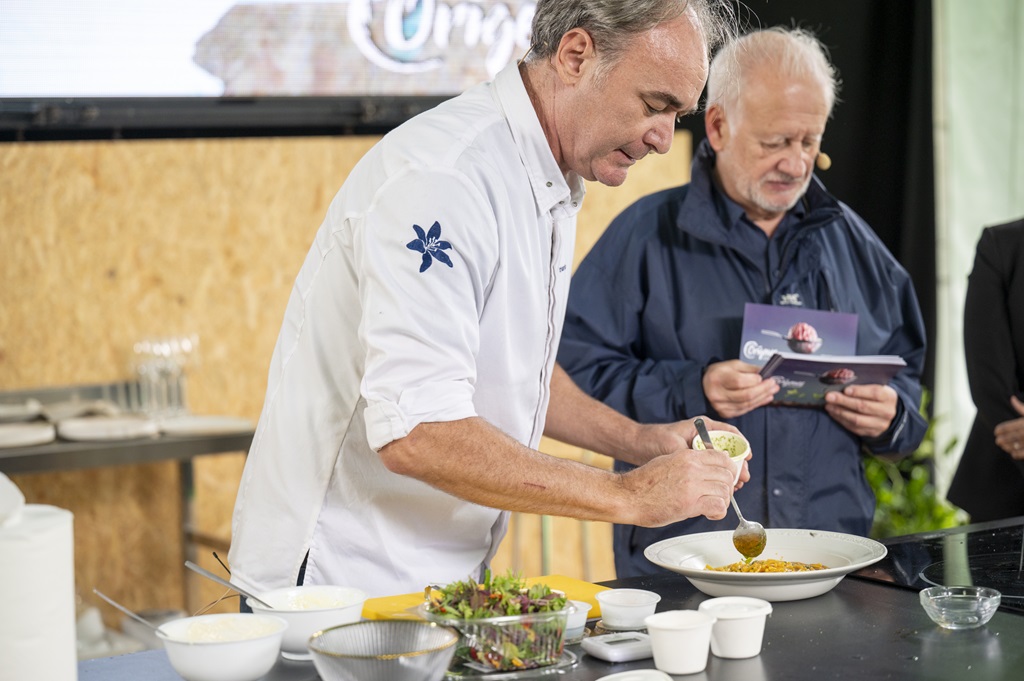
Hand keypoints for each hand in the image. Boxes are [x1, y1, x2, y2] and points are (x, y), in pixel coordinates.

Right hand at [621, 446, 737, 525]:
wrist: (627, 496)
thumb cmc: (644, 483)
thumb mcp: (668, 462)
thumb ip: (688, 463)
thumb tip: (706, 469)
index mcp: (687, 456)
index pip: (722, 457)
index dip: (729, 469)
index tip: (726, 478)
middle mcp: (692, 468)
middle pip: (727, 474)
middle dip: (727, 487)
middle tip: (719, 495)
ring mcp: (692, 485)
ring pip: (725, 491)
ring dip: (722, 500)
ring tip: (712, 505)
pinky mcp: (690, 503)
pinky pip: (719, 506)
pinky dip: (718, 512)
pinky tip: (709, 513)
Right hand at [702, 360, 778, 417]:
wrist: (704, 385)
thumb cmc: (719, 374)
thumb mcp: (732, 365)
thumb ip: (749, 369)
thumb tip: (766, 373)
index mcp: (717, 378)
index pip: (738, 381)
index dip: (753, 380)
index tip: (764, 377)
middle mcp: (717, 394)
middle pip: (745, 395)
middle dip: (763, 390)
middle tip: (773, 384)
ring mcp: (720, 406)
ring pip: (747, 404)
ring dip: (762, 398)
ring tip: (772, 391)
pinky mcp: (725, 413)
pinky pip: (745, 410)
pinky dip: (757, 404)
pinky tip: (765, 398)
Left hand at [823, 384, 897, 437]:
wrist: (887, 413)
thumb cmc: (877, 397)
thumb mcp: (876, 388)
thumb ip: (863, 386)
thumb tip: (841, 384)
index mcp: (889, 397)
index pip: (875, 393)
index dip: (859, 391)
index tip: (845, 390)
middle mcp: (887, 412)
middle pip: (863, 407)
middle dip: (843, 401)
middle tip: (829, 397)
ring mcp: (880, 424)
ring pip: (857, 419)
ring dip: (839, 412)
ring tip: (828, 405)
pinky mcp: (872, 433)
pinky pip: (854, 428)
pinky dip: (841, 420)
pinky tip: (833, 413)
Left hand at [994, 395, 1023, 458]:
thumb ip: (1022, 408)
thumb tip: (1012, 399)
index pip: (1011, 426)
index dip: (1002, 429)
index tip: (996, 431)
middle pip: (1013, 436)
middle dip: (1004, 439)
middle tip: (997, 441)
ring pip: (1018, 445)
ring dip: (1009, 446)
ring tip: (1003, 447)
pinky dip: (1017, 454)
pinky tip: (1012, 453)